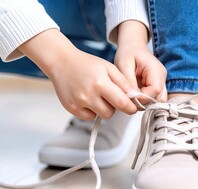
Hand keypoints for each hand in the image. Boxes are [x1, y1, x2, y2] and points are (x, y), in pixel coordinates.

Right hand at [19, 29, 137, 119]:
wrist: (61, 62)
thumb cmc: (87, 64)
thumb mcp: (109, 68)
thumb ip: (124, 83)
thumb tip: (136, 97)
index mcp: (100, 83)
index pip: (122, 103)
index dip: (130, 108)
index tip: (133, 108)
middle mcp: (88, 95)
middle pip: (111, 113)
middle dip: (114, 106)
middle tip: (110, 96)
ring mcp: (78, 103)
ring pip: (100, 116)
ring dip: (103, 109)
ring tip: (98, 96)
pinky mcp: (71, 108)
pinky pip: (88, 117)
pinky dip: (92, 111)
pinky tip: (88, 99)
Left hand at [115, 21, 166, 103]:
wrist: (133, 47)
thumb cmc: (128, 53)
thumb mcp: (124, 64)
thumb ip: (129, 81)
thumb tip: (133, 97)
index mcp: (155, 70)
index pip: (155, 90)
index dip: (144, 98)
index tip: (131, 97)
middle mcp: (162, 77)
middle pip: (160, 98)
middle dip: (145, 102)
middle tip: (131, 98)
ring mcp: (161, 82)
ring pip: (158, 100)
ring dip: (146, 102)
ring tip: (133, 96)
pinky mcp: (157, 86)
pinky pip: (155, 98)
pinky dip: (146, 100)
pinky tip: (136, 95)